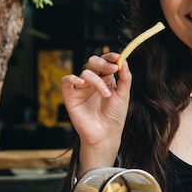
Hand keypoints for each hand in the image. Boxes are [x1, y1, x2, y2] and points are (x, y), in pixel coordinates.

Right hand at [60, 53, 130, 172]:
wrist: (106, 135)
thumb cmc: (115, 116)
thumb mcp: (124, 95)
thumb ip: (125, 78)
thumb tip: (124, 61)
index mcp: (106, 79)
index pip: (105, 61)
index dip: (110, 56)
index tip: (118, 58)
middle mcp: (93, 81)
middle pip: (93, 62)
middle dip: (103, 63)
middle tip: (113, 69)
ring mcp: (81, 88)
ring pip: (85, 72)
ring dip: (97, 80)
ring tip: (107, 95)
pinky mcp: (71, 96)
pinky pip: (66, 81)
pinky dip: (72, 78)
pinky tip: (81, 83)